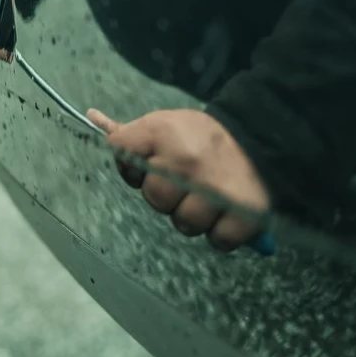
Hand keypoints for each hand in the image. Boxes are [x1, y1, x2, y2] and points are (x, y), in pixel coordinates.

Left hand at [88, 108, 269, 251]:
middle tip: (189, 181)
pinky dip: (223, 233)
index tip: (153, 162)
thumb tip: (91, 115)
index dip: (133, 166)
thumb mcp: (166, 123)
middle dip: (168, 195)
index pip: (121, 154)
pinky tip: (228, 212)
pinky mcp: (245, 215)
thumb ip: (131, 133)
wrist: (263, 137)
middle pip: (155, 200)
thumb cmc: (203, 137)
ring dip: (196, 216)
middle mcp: (187, 162)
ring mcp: (216, 192)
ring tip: (210, 196)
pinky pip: (218, 241)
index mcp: (163, 133)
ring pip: (185, 225)